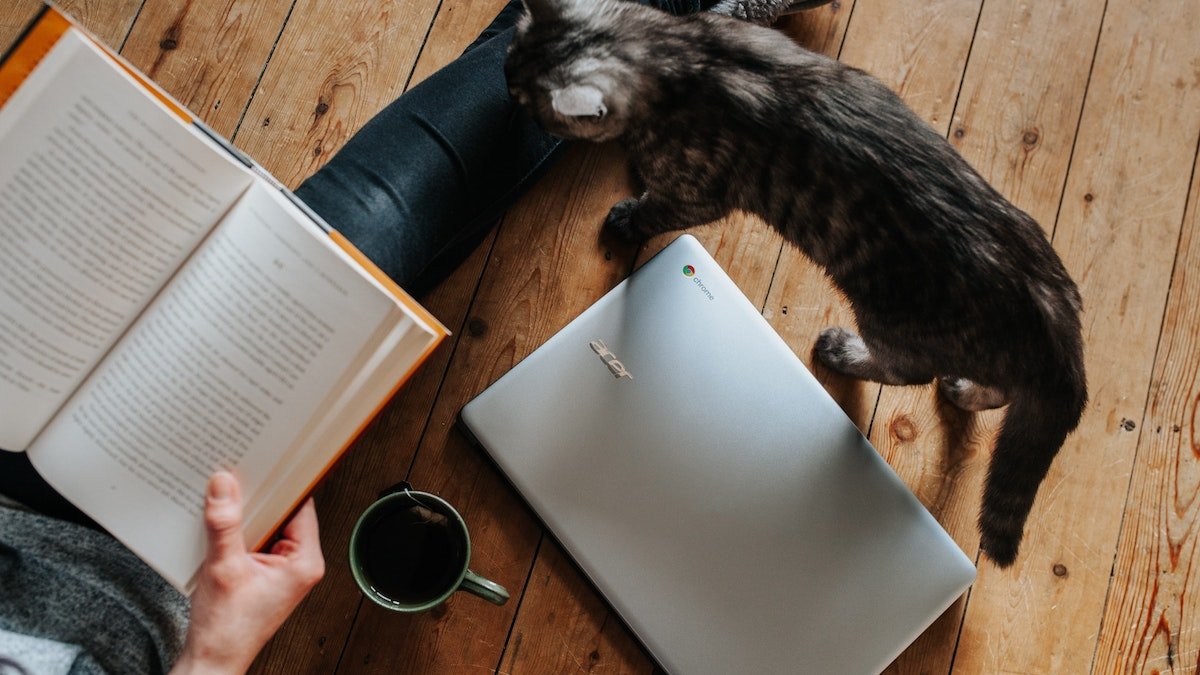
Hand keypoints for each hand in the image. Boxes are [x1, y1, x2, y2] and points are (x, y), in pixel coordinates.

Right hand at [171, 472, 324, 673]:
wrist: (211, 662)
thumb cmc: (227, 630)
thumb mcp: (224, 568)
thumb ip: (224, 524)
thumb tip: (224, 485)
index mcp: (305, 561)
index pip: (301, 506)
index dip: (285, 482)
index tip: (270, 461)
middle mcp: (298, 564)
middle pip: (283, 514)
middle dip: (260, 497)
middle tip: (240, 473)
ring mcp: (281, 569)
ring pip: (266, 526)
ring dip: (246, 514)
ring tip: (225, 494)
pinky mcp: (262, 574)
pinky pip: (253, 540)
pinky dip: (237, 530)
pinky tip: (219, 520)